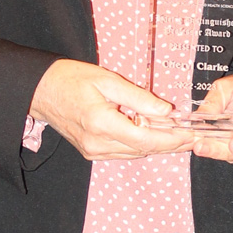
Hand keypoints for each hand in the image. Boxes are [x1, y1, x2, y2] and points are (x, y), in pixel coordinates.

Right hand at [29, 59, 193, 159]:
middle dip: (169, 143)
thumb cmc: (72, 79)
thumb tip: (166, 111)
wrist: (42, 90)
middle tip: (190, 135)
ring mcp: (93, 151)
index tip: (190, 135)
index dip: (171, 139)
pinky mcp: (91, 152)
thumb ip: (139, 98)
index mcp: (101, 123)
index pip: (145, 139)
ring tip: (176, 133)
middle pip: (143, 149)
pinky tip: (151, 132)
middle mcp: (97, 143)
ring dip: (156, 144)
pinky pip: (123, 151)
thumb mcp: (108, 80)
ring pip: (134, 153)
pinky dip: (140, 143)